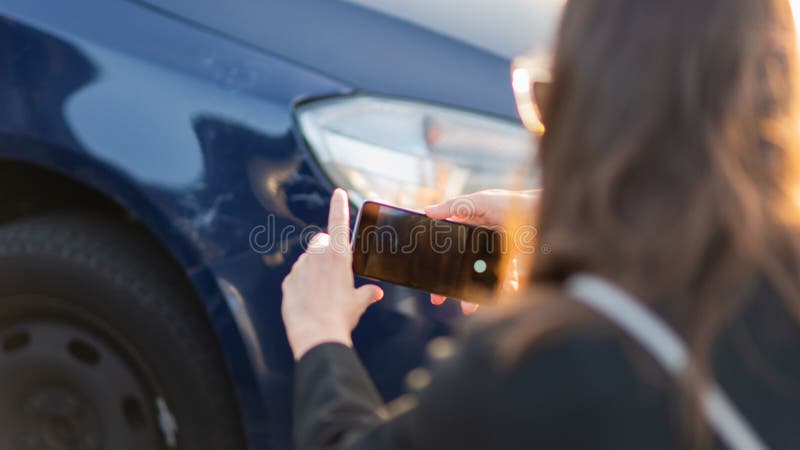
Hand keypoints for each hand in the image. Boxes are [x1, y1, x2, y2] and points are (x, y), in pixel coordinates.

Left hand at [281, 189, 383, 359]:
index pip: (339, 223)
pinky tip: (310, 300)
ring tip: (323, 292)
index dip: (339, 205)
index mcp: (338, 256)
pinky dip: (303, 283)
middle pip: (322, 241)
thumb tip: (374, 292)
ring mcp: (300, 269)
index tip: (338, 192)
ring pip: (308, 259)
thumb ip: (367, 293)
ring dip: (315, 267)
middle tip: (336, 270)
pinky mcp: (288, 282)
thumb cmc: (340, 317)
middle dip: (328, 249)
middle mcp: (317, 257)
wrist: (316, 335)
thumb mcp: (359, 303)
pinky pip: (297, 276)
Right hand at [424, 189, 537, 312]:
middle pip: (460, 266)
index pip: (446, 245)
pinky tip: (498, 298)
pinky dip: (501, 291)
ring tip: (467, 307)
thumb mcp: (480, 201)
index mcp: (468, 227)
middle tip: (439, 299)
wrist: (542, 213)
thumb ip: (454, 206)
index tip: (427, 275)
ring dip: (473, 295)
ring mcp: (494, 255)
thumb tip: (427, 211)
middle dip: (450, 283)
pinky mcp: (509, 264)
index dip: (436, 260)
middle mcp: (479, 242)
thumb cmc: (511, 203)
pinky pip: (502, 281)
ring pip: (479, 278)